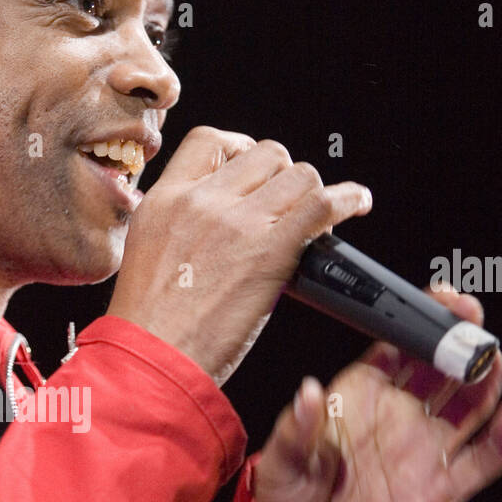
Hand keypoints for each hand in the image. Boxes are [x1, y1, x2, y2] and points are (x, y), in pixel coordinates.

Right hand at [106, 127, 372, 384]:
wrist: (151, 360)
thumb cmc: (148, 325)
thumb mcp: (146, 253)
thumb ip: (179, 224)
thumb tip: (220, 216)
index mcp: (164, 200)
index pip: (210, 141)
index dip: (239, 149)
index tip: (252, 170)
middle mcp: (201, 202)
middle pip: (263, 154)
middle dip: (280, 176)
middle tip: (284, 204)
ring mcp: (237, 223)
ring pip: (298, 175)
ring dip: (311, 194)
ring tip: (316, 213)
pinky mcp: (270, 250)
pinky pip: (322, 203)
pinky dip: (347, 199)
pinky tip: (355, 204)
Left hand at [252, 287, 501, 501]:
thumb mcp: (279, 463)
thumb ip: (296, 428)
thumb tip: (309, 394)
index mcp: (360, 401)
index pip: (398, 349)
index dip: (418, 322)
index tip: (434, 300)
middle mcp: (398, 420)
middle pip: (441, 369)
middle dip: (459, 340)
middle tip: (469, 319)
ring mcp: (423, 453)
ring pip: (469, 406)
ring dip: (484, 379)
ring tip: (488, 356)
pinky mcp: (441, 491)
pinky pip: (482, 461)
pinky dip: (501, 440)